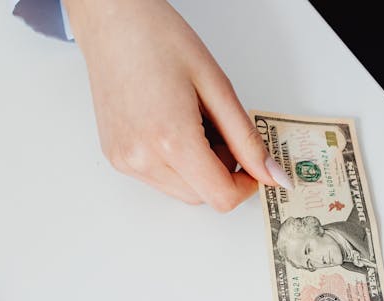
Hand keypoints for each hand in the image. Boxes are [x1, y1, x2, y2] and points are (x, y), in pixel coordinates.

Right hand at [64, 0, 289, 210]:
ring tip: (193, 123)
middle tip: (220, 129)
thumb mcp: (217, 86)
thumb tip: (272, 175)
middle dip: (222, 172)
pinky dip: (176, 165)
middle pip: (202, 197)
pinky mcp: (116, 157)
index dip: (246, 185)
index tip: (253, 165)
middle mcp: (142, 157)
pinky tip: (172, 127)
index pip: (221, 196)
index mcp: (171, 139)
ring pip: (182, 191)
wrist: (111, 21)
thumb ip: (247, 138)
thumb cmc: (157, 39)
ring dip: (199, 170)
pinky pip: (159, 179)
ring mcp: (125, 160)